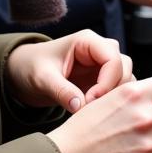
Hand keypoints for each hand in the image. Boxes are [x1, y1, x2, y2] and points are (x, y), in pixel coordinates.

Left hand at [6, 31, 132, 113]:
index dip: (107, 82)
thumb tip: (80, 107)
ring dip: (115, 96)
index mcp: (87, 41)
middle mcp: (100, 50)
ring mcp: (102, 65)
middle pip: (124, 67)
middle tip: (92, 107)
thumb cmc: (32, 67)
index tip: (91, 100)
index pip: (113, 58)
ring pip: (125, 78)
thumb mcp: (42, 78)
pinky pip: (118, 89)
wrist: (25, 72)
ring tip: (94, 110)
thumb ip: (61, 91)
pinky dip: (112, 101)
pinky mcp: (102, 79)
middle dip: (113, 89)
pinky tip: (95, 111)